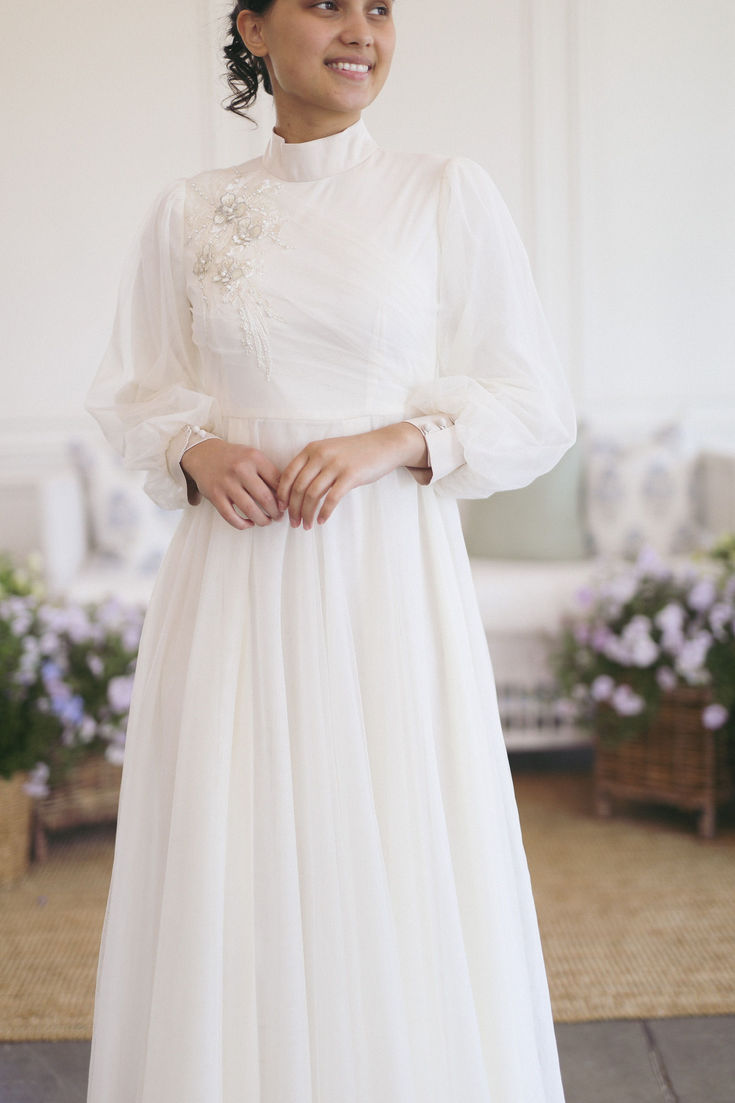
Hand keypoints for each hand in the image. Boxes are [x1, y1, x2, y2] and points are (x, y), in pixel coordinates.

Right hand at [180, 438, 285, 530]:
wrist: (204, 453)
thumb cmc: (234, 458)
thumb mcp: (252, 456)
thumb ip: (268, 472)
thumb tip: (285, 497)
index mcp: (254, 458)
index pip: (277, 482)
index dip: (284, 497)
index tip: (286, 506)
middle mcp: (240, 469)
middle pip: (266, 498)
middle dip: (276, 512)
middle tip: (278, 517)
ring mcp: (226, 483)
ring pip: (250, 510)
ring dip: (262, 520)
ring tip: (266, 521)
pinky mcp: (214, 495)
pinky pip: (231, 516)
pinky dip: (242, 524)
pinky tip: (249, 523)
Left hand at [276, 422, 428, 528]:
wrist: (383, 445)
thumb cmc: (354, 452)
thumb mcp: (329, 451)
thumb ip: (312, 465)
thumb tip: (294, 491)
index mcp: (312, 449)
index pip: (288, 474)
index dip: (282, 494)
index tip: (282, 509)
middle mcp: (320, 455)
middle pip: (298, 487)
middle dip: (293, 509)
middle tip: (294, 523)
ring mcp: (336, 465)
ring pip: (312, 495)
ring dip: (306, 514)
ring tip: (306, 525)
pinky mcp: (350, 475)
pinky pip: (331, 498)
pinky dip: (324, 512)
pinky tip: (321, 521)